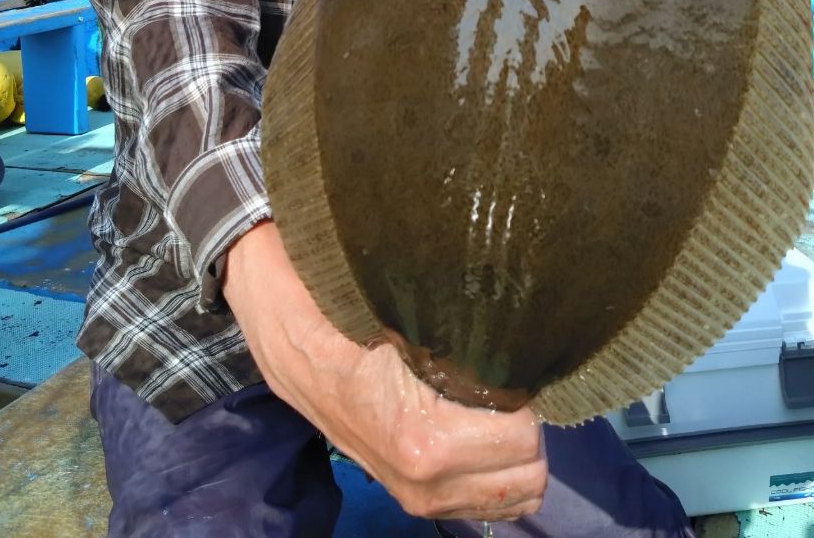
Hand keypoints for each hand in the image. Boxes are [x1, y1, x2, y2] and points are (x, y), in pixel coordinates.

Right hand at [223, 221, 546, 522]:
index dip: (528, 393)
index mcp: (424, 439)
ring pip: (512, 496)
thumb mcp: (405, 310)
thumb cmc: (344, 312)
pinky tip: (479, 427)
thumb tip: (525, 326)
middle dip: (529, 426)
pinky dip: (493, 469)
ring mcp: (416, 496)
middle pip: (528, 475)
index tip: (512, 361)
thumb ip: (463, 330)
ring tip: (496, 402)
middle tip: (509, 381)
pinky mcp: (411, 496)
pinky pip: (483, 502)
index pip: (525, 437)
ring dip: (514, 450)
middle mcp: (424, 481)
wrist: (284, 335)